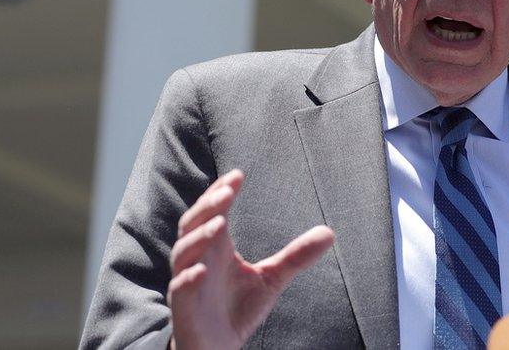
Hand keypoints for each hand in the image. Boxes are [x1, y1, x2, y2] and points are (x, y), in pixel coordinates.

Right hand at [167, 170, 334, 349]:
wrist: (217, 349)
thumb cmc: (237, 309)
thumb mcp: (271, 279)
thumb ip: (296, 257)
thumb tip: (329, 233)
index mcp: (215, 247)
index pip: (212, 212)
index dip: (220, 192)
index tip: (238, 175)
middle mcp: (197, 258)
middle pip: (193, 224)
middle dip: (208, 207)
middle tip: (227, 192)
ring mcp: (187, 281)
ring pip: (184, 253)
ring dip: (199, 237)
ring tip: (219, 225)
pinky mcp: (183, 308)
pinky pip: (179, 289)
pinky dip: (188, 278)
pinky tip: (201, 270)